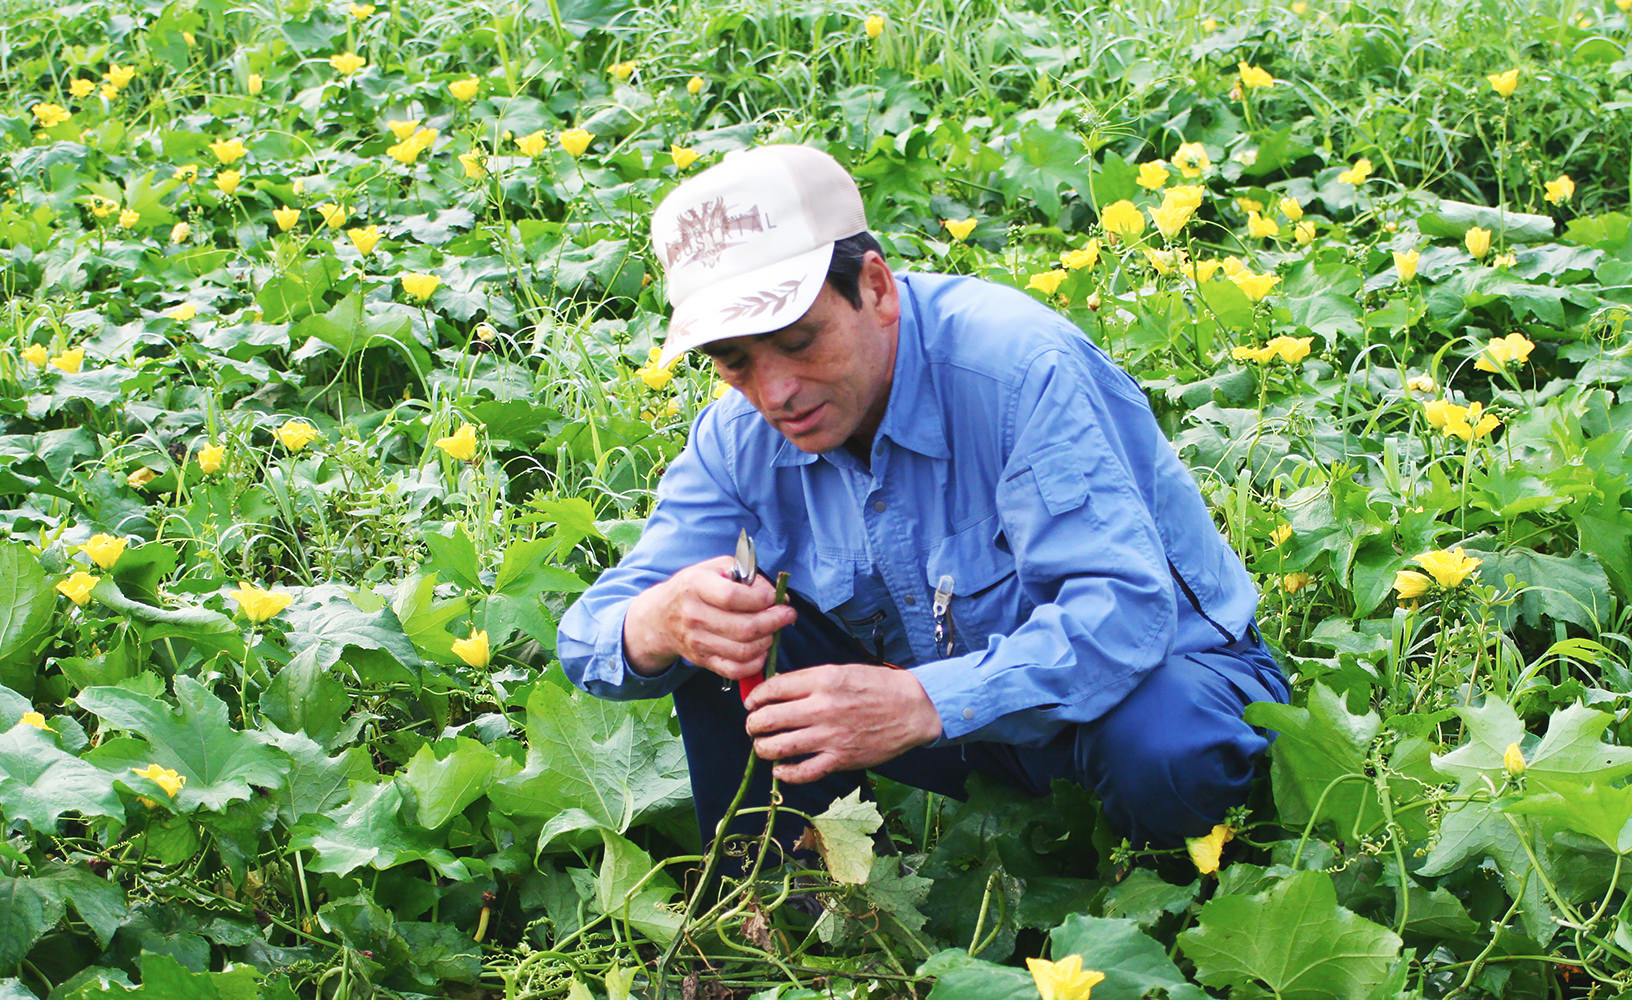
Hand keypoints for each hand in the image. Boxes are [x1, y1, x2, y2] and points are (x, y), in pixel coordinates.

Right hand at [623, 555, 796, 678]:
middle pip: (745, 628)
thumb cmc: (693, 588)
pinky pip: (736, 670)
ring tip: (773, 630)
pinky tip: (761, 649)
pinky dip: (755, 662)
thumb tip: (774, 595)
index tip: (775, 596)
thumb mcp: (713, 568)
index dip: (762, 597)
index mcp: (696, 586)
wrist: (660, 617)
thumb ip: (745, 575)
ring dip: (767, 641)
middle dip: (775, 621)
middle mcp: (694, 615)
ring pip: (744, 651)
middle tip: (786, 614)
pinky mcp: (703, 660)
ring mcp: (698, 642)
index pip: (734, 597)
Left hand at [743, 664, 943, 782]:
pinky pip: (803, 772)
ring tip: (762, 746)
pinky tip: (779, 769)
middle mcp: (822, 708)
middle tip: (753, 726)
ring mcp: (830, 736)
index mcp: (822, 680)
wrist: (912, 709)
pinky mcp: (840, 759)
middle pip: (769, 718)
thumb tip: (776, 688)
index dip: (755, 697)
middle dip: (753, 724)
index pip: (773, 689)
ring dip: (762, 748)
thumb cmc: (877, 687)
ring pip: (779, 747)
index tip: (751, 703)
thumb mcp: (841, 670)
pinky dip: (785, 773)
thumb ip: (809, 679)